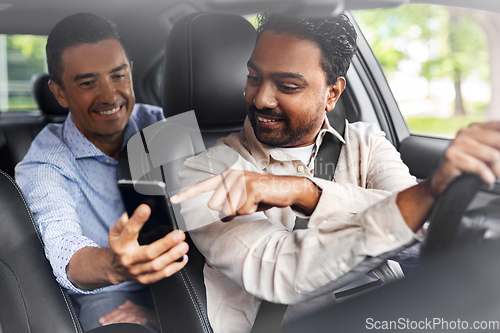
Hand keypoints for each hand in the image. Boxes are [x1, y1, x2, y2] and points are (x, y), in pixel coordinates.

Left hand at [98, 300, 158, 329]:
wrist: (158, 318)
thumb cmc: (146, 314)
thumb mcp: (137, 309)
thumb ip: (128, 306)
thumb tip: (120, 306)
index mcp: (133, 306)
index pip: (119, 310)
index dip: (109, 315)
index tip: (101, 320)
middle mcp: (136, 309)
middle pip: (122, 313)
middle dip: (112, 318)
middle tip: (103, 324)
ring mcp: (140, 315)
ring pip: (127, 317)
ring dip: (118, 321)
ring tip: (110, 325)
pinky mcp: (144, 321)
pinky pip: (135, 322)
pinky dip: (128, 324)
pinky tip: (121, 325)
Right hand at [108, 204, 188, 284]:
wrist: (114, 269)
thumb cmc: (119, 247)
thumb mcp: (114, 233)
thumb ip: (121, 224)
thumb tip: (126, 215)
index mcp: (121, 245)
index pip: (129, 231)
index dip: (137, 220)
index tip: (146, 209)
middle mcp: (129, 259)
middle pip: (149, 253)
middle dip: (166, 244)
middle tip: (179, 235)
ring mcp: (137, 271)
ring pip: (157, 265)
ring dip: (172, 256)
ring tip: (184, 246)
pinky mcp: (145, 279)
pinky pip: (161, 275)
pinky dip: (174, 267)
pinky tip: (182, 258)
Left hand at [170, 169, 320, 220]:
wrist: (286, 189)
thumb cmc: (263, 194)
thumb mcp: (242, 199)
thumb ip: (228, 203)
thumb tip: (221, 215)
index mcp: (227, 176)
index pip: (203, 186)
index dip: (187, 194)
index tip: (174, 199)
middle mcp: (231, 176)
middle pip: (217, 205)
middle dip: (231, 211)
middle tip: (246, 205)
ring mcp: (241, 181)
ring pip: (229, 210)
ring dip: (242, 211)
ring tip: (253, 203)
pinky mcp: (251, 189)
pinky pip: (242, 210)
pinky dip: (251, 211)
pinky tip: (259, 202)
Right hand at [430, 121, 499, 194]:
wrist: (443, 181)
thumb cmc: (467, 168)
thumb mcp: (485, 154)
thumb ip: (496, 146)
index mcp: (474, 128)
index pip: (499, 126)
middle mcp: (465, 132)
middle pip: (498, 140)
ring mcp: (457, 144)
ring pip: (493, 155)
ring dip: (498, 171)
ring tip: (495, 177)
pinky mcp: (452, 157)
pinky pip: (480, 168)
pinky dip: (488, 178)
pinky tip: (487, 182)